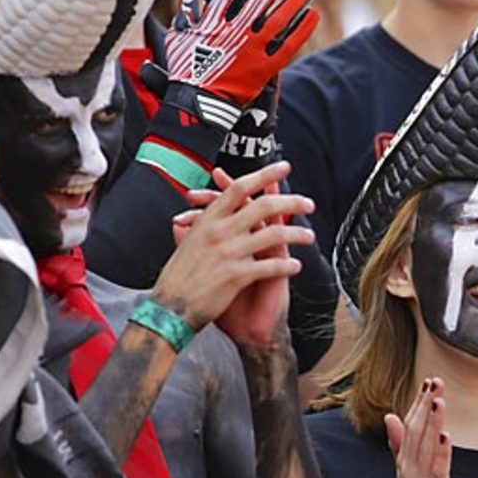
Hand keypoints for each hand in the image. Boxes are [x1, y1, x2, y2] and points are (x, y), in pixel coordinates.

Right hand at [164, 0, 318, 113]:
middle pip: (261, 0)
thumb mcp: (179, 37)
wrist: (196, 105)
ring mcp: (251, 50)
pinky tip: (314, 16)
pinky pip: (288, 46)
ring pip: (279, 20)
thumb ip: (188, 11)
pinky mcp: (264, 69)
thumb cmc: (186, 70)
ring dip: (296, 1)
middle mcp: (235, 32)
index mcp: (213, 22)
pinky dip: (302, 30)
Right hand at [176, 167, 298, 346]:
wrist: (169, 310)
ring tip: (309, 237)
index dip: (263, 175)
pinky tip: (296, 266)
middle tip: (308, 204)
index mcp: (208, 220)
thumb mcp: (186, 242)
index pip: (239, 188)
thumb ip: (198, 225)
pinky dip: (287, 266)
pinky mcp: (236, 276)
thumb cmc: (178, 278)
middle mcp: (218, 232)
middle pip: (263, 206)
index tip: (282, 167)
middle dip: (291, 202)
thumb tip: (200, 211)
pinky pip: (270, 266)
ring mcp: (228, 253)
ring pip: (273, 234)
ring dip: (296, 234)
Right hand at [384, 378, 462, 477]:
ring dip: (432, 422)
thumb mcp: (409, 471)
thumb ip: (399, 444)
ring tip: (438, 401)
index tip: (427, 382)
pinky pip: (438, 470)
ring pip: (425, 447)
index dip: (417, 403)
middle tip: (434, 382)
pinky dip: (441, 452)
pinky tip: (445, 435)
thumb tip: (390, 416)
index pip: (408, 426)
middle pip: (415, 432)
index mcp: (403, 461)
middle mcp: (407, 469)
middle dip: (424, 405)